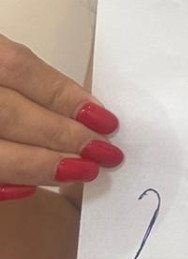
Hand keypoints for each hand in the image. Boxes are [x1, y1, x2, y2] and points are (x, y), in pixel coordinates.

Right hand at [0, 32, 122, 201]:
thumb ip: (25, 78)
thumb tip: (83, 109)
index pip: (21, 69)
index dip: (66, 96)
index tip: (106, 120)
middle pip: (10, 113)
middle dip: (62, 136)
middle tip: (103, 152)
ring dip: (39, 165)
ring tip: (81, 171)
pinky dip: (1, 183)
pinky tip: (29, 189)